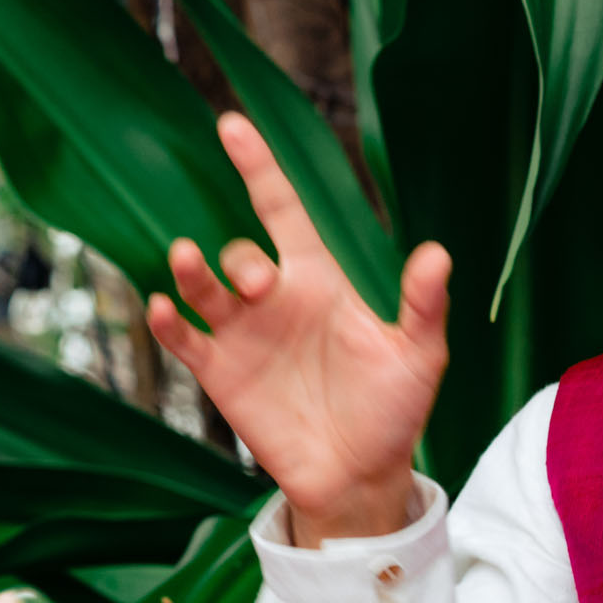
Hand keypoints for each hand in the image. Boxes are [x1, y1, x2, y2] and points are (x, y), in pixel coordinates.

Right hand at [147, 114, 450, 542]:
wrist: (359, 477)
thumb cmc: (393, 411)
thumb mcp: (418, 356)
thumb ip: (423, 306)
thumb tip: (438, 254)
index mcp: (319, 281)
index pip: (281, 210)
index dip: (258, 168)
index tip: (231, 125)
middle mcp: (273, 300)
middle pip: (241, 255)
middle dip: (241, 260)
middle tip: (260, 284)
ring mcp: (242, 336)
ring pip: (203, 288)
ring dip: (192, 272)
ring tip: (187, 261)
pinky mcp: (221, 375)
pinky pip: (186, 339)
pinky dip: (169, 323)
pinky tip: (163, 308)